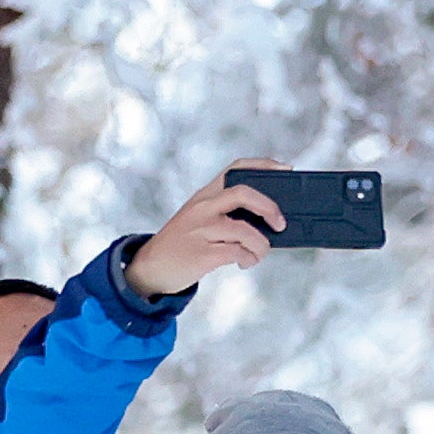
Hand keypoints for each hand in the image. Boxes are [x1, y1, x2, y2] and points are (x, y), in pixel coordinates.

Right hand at [127, 174, 285, 304]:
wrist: (149, 268)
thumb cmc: (182, 243)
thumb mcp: (197, 218)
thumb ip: (224, 213)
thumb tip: (267, 221)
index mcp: (204, 195)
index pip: (235, 168)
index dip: (263, 165)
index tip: (284, 169)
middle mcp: (202, 208)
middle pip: (244, 194)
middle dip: (270, 207)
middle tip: (280, 223)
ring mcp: (201, 230)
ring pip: (247, 231)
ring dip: (261, 246)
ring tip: (258, 253)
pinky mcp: (202, 254)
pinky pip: (238, 253)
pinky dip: (249, 259)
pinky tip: (244, 262)